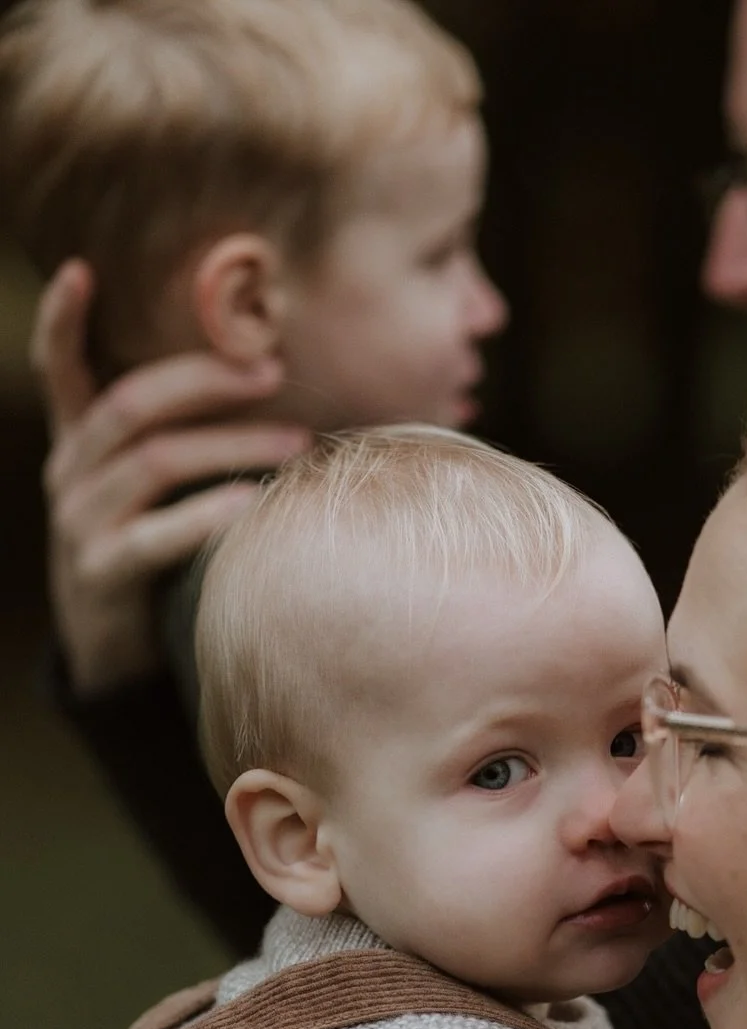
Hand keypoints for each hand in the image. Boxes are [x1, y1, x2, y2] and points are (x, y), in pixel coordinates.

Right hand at [33, 261, 308, 692]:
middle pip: (130, 405)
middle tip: (273, 372)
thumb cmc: (154, 553)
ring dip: (231, 446)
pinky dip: (206, 516)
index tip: (81, 268)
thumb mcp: (151, 491)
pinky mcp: (102, 573)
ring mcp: (80, 523)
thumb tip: (267, 381)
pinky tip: (252, 504)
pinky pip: (154, 536)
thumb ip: (180, 439)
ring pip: (154, 463)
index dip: (61, 320)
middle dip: (204, 381)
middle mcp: (70, 474)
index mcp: (79, 444)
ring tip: (297, 442)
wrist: (115, 651)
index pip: (58, 369)